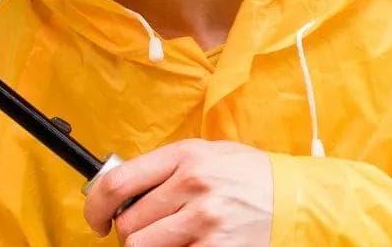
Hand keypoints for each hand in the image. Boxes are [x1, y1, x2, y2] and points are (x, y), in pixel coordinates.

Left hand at [82, 139, 273, 245]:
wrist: (296, 200)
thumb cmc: (248, 176)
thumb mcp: (208, 154)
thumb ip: (165, 168)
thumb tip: (118, 189)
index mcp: (186, 157)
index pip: (118, 183)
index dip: (95, 207)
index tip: (96, 220)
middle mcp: (193, 186)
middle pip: (128, 223)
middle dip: (130, 231)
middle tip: (148, 229)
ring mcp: (205, 222)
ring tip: (170, 238)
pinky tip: (191, 244)